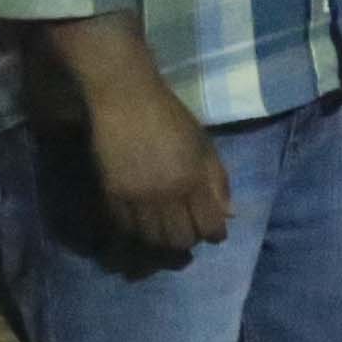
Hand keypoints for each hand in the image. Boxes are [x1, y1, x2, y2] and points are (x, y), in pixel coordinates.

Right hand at [85, 73, 230, 257]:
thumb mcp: (204, 146)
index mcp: (193, 180)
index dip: (215, 234)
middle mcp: (166, 194)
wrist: (126, 100)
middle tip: (188, 231)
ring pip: (151, 240)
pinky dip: (136, 233)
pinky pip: (125, 228)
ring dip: (161, 241)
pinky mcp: (112, 194)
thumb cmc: (171, 118)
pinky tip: (143, 226)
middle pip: (179, 240)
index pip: (209, 226)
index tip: (214, 232)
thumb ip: (218, 181)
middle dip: (188, 240)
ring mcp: (136, 196)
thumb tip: (229, 215)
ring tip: (165, 232)